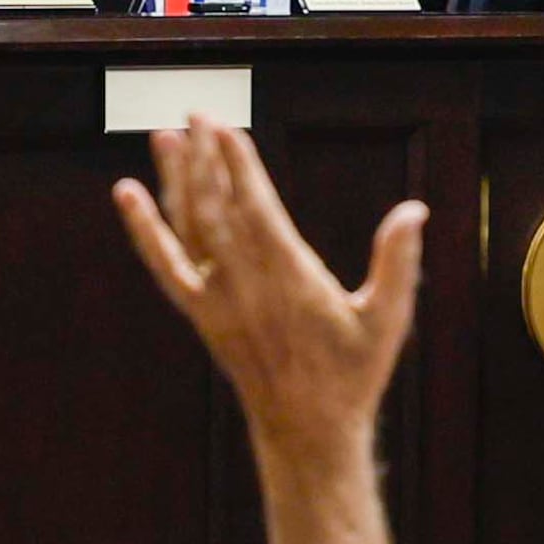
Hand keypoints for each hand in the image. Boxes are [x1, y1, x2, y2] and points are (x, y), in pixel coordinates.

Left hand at [115, 120, 424, 466]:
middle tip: (194, 112)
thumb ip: (397, 263)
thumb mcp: (386, 321)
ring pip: (188, 229)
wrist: (305, 431)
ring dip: (175, 180)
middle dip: (203, 160)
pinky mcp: (202, 313)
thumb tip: (414, 210)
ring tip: (165, 136)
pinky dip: (144, 229)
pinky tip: (128, 196)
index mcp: (290, 281)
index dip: (237, 168)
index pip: (255, 211)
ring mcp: (218, 300)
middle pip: (215, 211)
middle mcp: (245, 287)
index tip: (223, 128)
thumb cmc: (352, 375)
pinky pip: (166, 265)